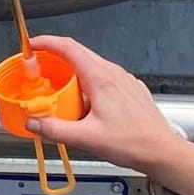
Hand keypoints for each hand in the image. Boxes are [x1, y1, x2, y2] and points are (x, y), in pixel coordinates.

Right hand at [23, 36, 185, 178]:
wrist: (162, 151)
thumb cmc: (133, 143)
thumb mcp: (86, 139)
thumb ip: (55, 129)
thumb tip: (33, 122)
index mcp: (101, 79)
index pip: (69, 48)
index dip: (47, 42)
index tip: (32, 45)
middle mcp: (114, 74)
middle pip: (79, 54)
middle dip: (55, 57)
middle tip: (38, 68)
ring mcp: (124, 81)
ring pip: (91, 66)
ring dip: (71, 72)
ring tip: (58, 88)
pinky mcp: (129, 90)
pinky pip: (103, 78)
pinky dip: (87, 83)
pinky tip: (83, 102)